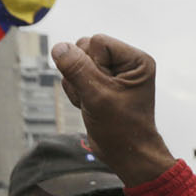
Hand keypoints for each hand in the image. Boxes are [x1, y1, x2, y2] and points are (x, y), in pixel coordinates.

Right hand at [50, 34, 172, 184]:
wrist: (125, 154)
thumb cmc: (121, 128)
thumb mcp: (97, 96)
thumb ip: (77, 69)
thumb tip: (59, 47)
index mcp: (136, 60)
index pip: (97, 42)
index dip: (92, 64)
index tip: (105, 89)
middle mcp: (125, 62)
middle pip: (83, 48)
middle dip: (82, 75)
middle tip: (97, 98)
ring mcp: (111, 72)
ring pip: (75, 62)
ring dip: (77, 85)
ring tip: (93, 103)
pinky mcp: (99, 82)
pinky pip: (73, 75)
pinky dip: (76, 92)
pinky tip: (89, 105)